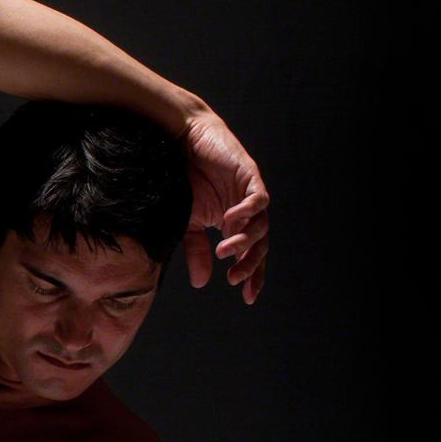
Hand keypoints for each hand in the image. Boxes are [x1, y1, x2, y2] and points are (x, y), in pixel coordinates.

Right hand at [179, 107, 269, 303]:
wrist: (180, 143)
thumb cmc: (182, 180)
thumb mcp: (187, 223)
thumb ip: (196, 251)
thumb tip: (201, 283)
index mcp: (233, 225)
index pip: (250, 255)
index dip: (252, 276)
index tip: (247, 298)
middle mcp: (245, 213)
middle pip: (260, 245)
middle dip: (250, 264)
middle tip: (235, 279)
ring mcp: (249, 195)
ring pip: (261, 226)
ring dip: (245, 241)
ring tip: (225, 250)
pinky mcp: (250, 177)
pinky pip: (258, 200)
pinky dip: (247, 212)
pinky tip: (230, 221)